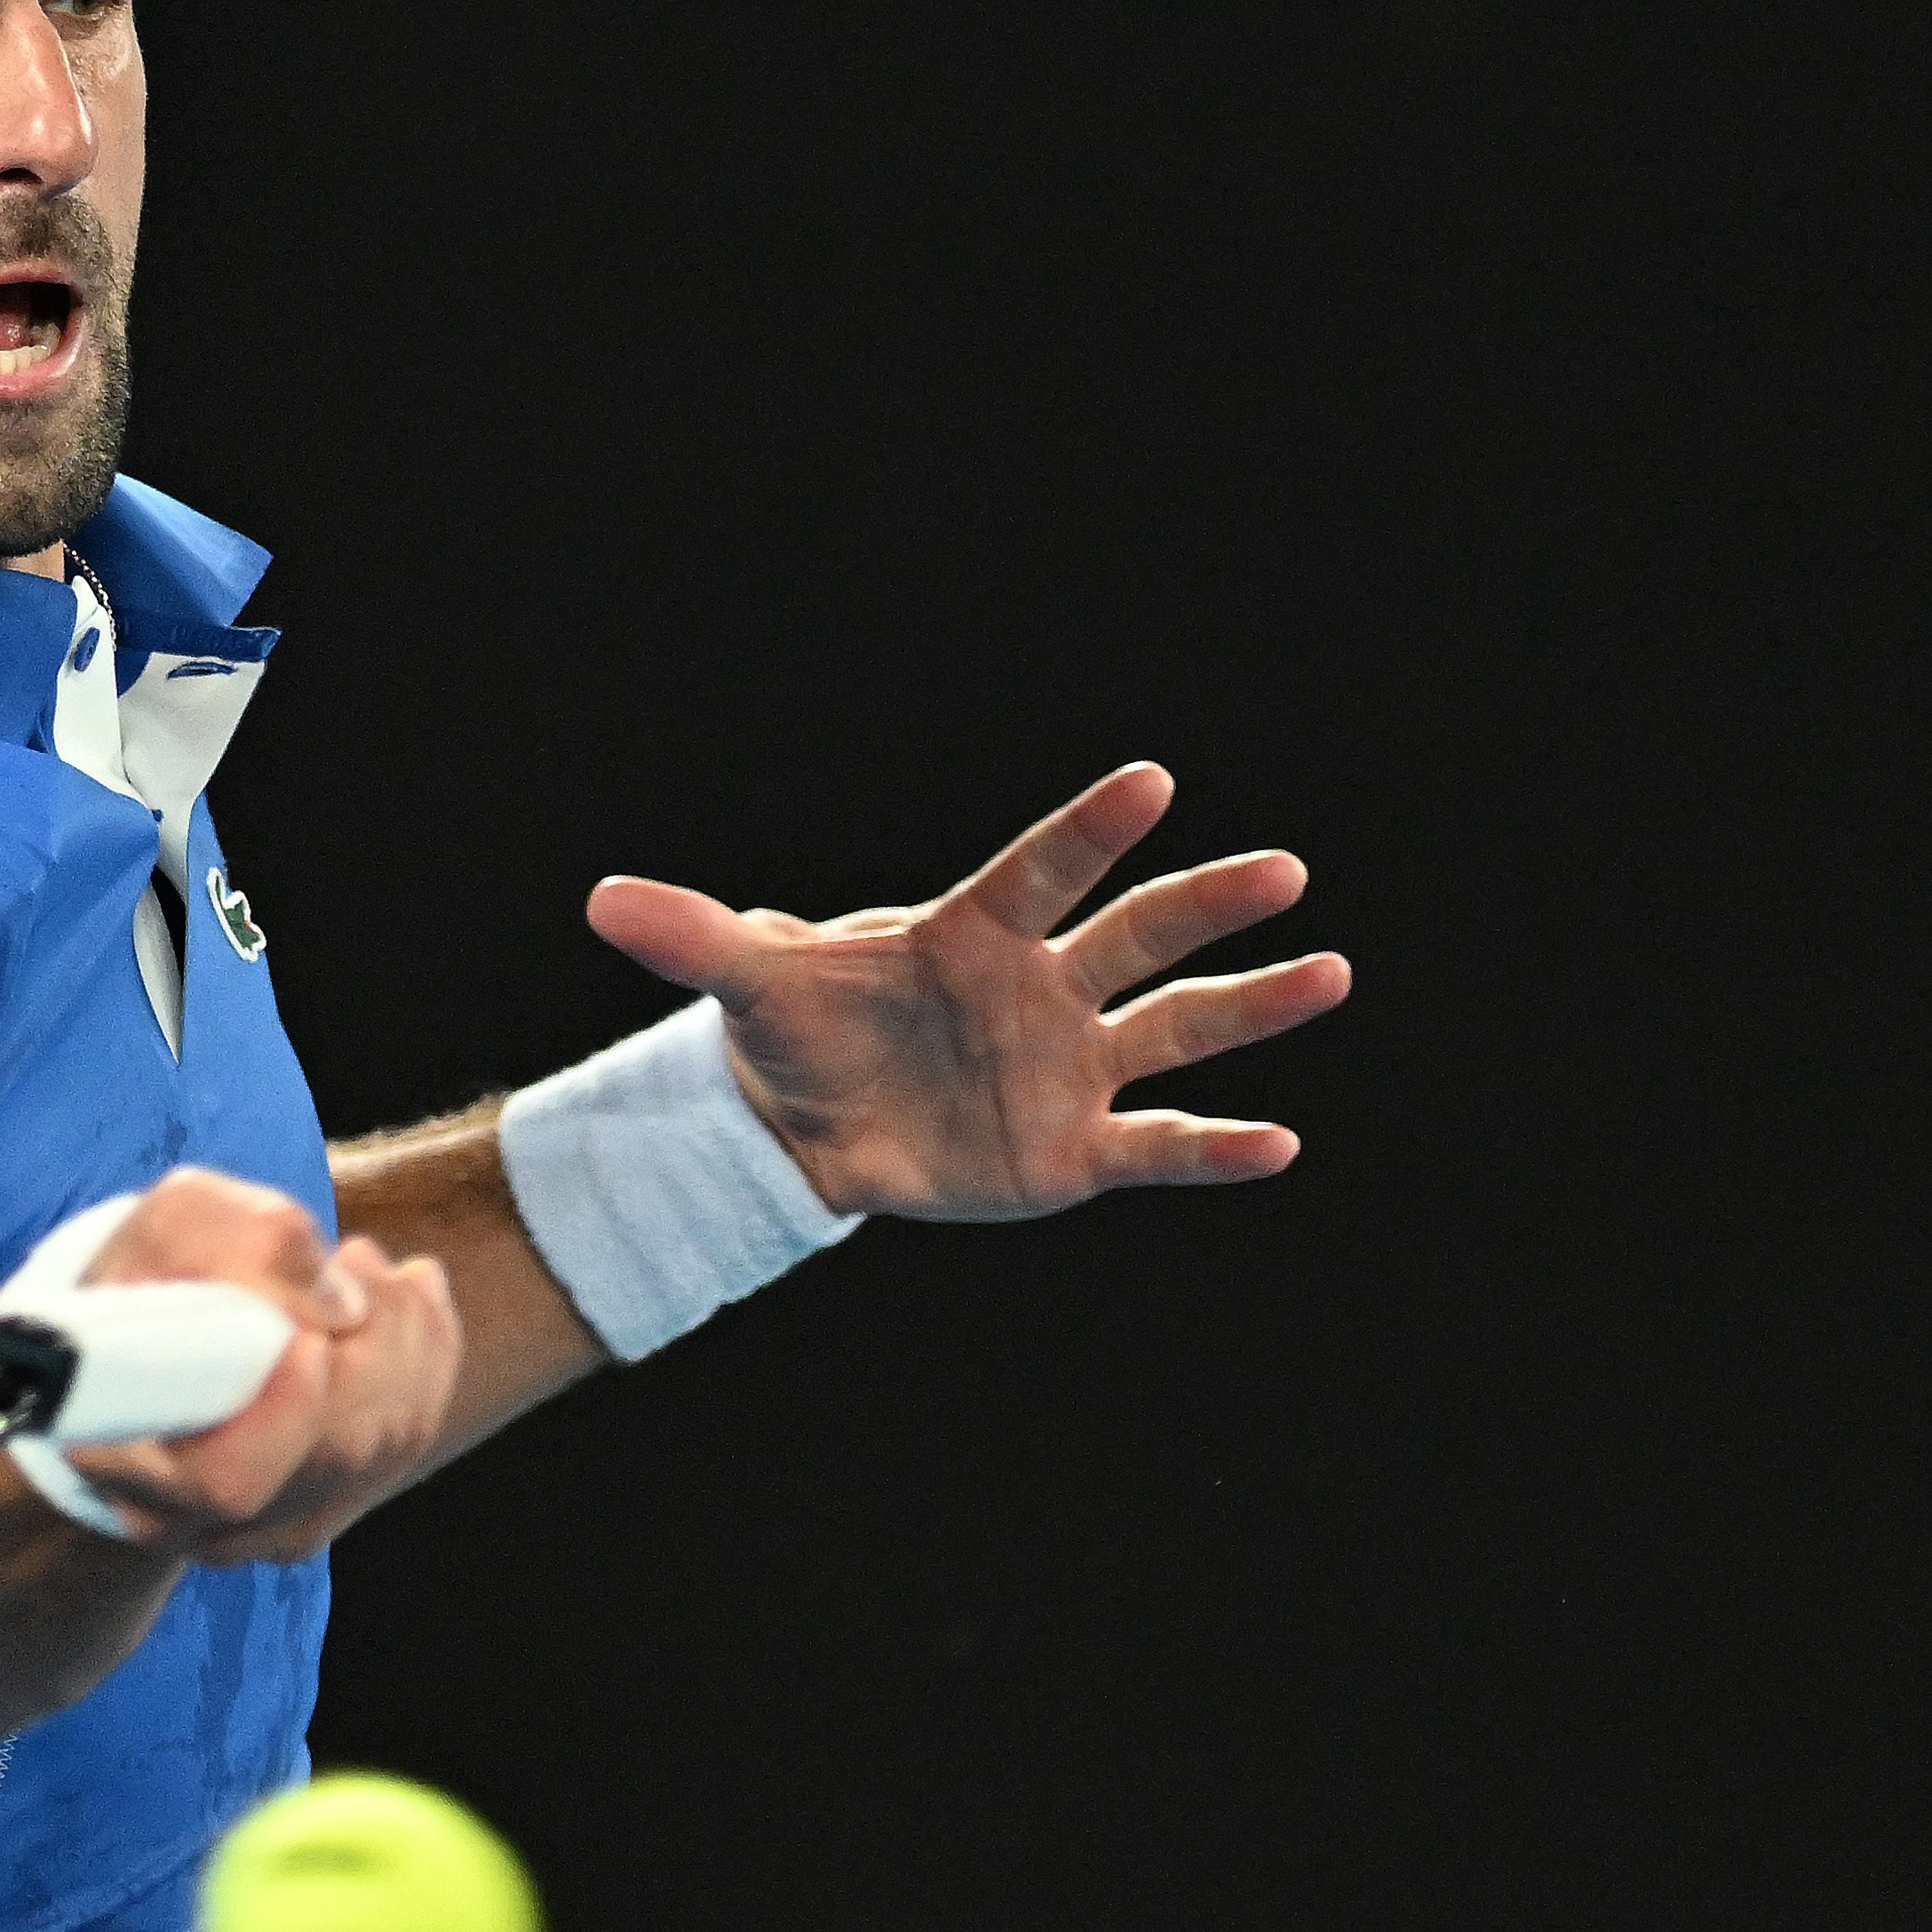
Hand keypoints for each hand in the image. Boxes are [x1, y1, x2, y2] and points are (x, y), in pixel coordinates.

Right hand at [55, 1166, 460, 1561]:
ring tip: (367, 1262)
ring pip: (381, 1449)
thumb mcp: (169, 1226)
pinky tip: (411, 1294)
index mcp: (123, 1460)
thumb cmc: (147, 1275)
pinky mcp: (324, 1508)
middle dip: (373, 1342)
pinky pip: (407, 1444)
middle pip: (332, 1456)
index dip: (288, 1411)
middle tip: (354, 1255)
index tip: (312, 1333)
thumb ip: (241, 1242)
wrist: (145, 1332)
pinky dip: (429, 1357)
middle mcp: (194, 1520)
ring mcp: (265, 1528)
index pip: (227, 1480)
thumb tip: (343, 1303)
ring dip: (405, 1339)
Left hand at [583, 761, 1350, 1220]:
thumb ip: (694, 939)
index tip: (1153, 784)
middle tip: (1284, 870)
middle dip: (1207, 904)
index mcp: (973, 932)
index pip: (1042, 872)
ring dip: (1252, 1005)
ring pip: (1176, 1028)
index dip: (1090, 832)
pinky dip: (1216, 1146)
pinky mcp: (1077, 1147)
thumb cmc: (794, 1032)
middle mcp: (1042, 988)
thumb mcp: (744, 982)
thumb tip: (601, 900)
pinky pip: (1161, 1142)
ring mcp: (1070, 1066)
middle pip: (1137, 937)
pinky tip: (1280, 1142)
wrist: (808, 1123)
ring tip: (1329, 972)